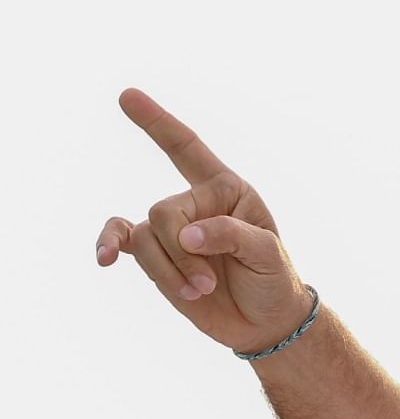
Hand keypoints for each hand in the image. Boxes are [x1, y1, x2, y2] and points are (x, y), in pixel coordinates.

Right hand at [96, 88, 311, 353]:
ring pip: (143, 236)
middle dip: (181, 253)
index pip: (188, 149)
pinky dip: (109, 245)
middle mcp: (196, 202)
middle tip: (209, 282)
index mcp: (228, 189)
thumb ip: (231, 235)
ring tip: (200, 291)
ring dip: (168, 271)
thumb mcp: (268, 254)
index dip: (158, 123)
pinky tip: (105, 259)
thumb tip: (185, 234)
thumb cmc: (274, 280)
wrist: (263, 322)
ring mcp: (172, 230)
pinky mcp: (156, 255)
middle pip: (164, 212)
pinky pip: (121, 240)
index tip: (127, 95)